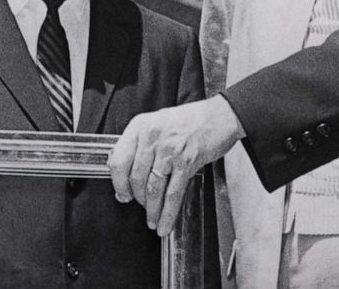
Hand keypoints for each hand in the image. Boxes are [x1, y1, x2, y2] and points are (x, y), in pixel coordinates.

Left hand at [108, 95, 244, 235]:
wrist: (221, 115)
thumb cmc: (191, 119)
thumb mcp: (158, 123)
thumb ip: (141, 143)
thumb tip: (127, 172)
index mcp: (140, 126)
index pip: (118, 160)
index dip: (118, 183)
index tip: (122, 193)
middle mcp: (152, 137)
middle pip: (135, 177)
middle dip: (137, 198)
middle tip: (140, 207)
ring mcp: (169, 149)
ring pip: (152, 188)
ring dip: (151, 210)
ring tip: (152, 220)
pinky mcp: (186, 161)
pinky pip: (173, 193)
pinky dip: (168, 212)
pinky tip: (165, 222)